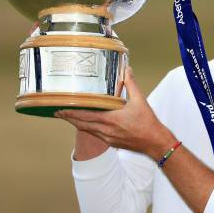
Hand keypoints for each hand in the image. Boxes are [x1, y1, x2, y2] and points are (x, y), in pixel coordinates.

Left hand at [55, 66, 176, 159]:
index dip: (71, 112)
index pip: (85, 116)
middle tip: (58, 112)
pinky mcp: (112, 143)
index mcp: (110, 120)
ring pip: (87, 130)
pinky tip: (87, 125)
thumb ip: (131, 84)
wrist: (155, 142)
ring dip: (77, 124)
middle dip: (69, 118)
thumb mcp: (140, 100)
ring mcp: (108, 138)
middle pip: (81, 125)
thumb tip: (127, 69)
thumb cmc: (148, 123)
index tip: (60, 109)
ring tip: (69, 117)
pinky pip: (95, 135)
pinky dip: (88, 128)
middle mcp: (106, 130)